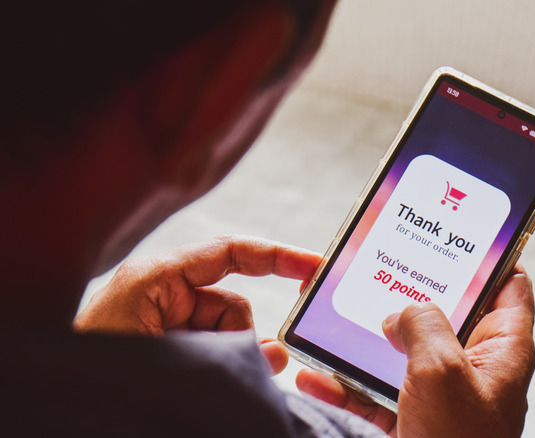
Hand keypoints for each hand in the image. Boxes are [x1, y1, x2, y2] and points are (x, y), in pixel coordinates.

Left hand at [73, 235, 320, 373]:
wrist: (64, 408)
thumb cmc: (97, 368)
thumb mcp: (166, 355)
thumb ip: (228, 349)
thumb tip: (276, 354)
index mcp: (157, 278)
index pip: (229, 253)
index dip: (276, 256)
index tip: (315, 268)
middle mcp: (163, 296)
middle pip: (232, 305)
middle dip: (245, 338)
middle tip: (256, 365)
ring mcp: (165, 325)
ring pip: (226, 335)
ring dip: (231, 358)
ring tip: (208, 380)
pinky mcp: (167, 349)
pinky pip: (212, 352)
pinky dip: (220, 367)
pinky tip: (210, 382)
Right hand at [296, 264, 534, 436]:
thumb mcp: (441, 369)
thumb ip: (423, 323)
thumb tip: (401, 314)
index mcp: (503, 348)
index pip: (510, 286)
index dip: (489, 256)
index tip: (456, 233)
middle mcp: (477, 367)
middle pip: (448, 314)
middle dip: (411, 293)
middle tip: (380, 268)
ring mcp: (446, 396)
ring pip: (407, 353)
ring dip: (369, 339)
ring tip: (336, 317)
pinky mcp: (417, 421)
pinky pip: (380, 393)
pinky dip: (349, 384)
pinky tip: (315, 373)